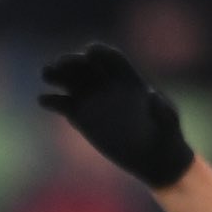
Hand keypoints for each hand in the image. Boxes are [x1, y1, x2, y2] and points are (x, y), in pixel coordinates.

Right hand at [38, 42, 194, 187]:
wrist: (154, 158)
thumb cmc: (166, 137)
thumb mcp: (168, 121)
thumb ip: (161, 108)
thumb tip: (151, 95)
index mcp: (129, 80)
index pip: (111, 59)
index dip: (100, 54)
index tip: (89, 52)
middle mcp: (108, 85)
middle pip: (87, 66)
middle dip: (73, 62)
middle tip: (60, 64)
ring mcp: (93, 100)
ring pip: (71, 81)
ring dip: (57, 75)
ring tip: (45, 74)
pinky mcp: (81, 117)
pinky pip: (64, 104)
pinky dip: (53, 101)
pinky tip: (43, 100)